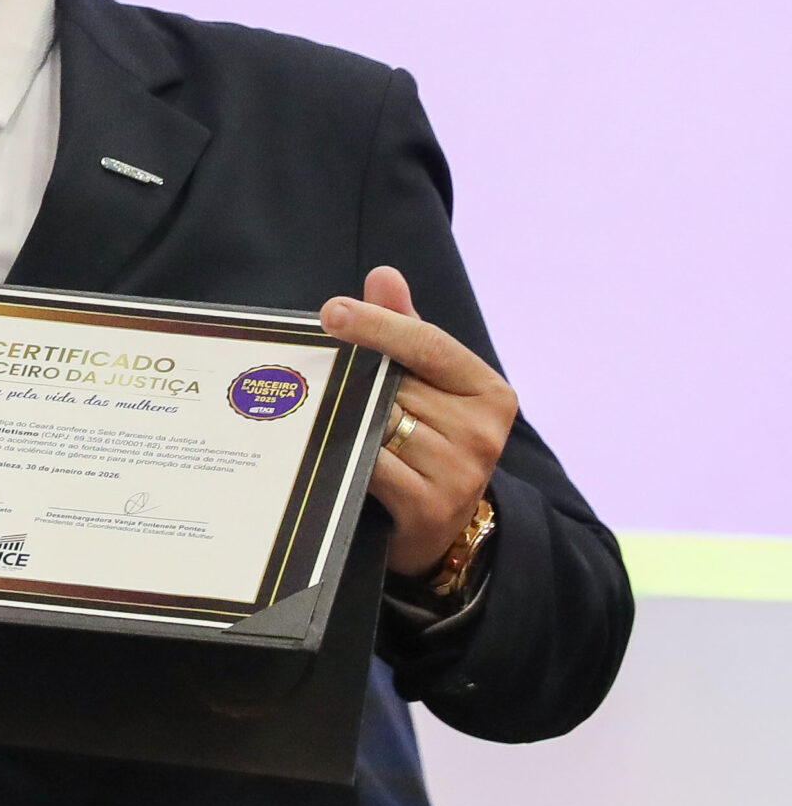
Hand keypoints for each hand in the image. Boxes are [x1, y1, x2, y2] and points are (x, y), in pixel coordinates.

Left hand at [321, 267, 518, 577]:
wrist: (441, 530)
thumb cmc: (429, 444)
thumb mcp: (428, 385)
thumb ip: (405, 331)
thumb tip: (383, 276)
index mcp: (489, 392)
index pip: (429, 345)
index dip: (379, 324)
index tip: (331, 311)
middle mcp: (483, 431)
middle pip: (395, 386)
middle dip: (354, 382)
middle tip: (315, 379)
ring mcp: (460, 472)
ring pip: (378, 424)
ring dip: (346, 419)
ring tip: (326, 420)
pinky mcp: (430, 507)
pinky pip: (371, 465)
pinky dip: (347, 455)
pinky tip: (332, 453)